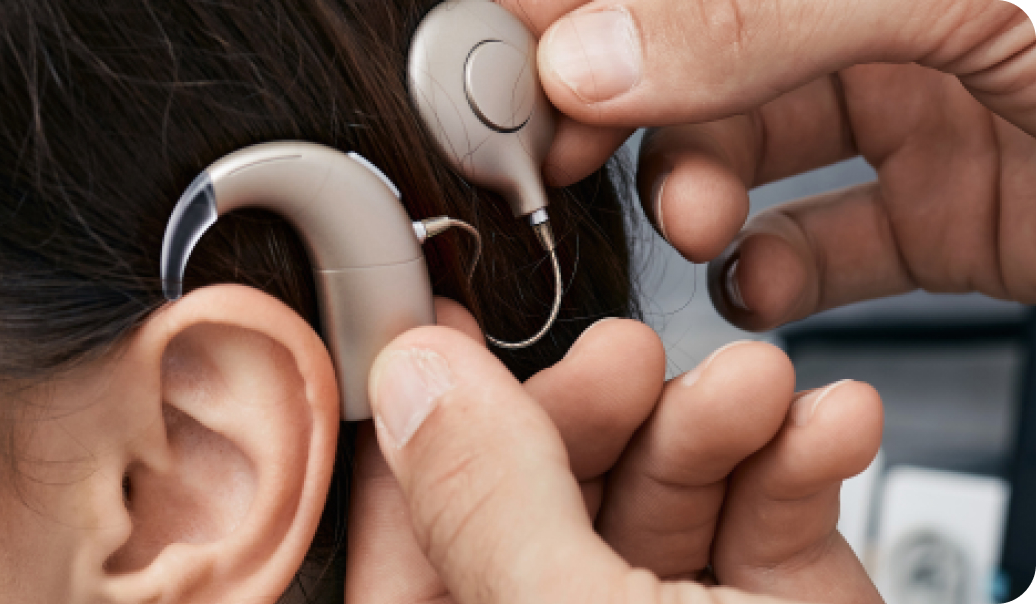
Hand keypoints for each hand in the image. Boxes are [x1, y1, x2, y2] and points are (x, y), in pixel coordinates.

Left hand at [344, 302, 883, 602]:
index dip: (421, 425)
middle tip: (631, 354)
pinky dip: (802, 460)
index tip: (442, 323)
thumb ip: (488, 502)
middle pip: (543, 488)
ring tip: (761, 387)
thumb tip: (415, 378)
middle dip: (599, 407)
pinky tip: (830, 421)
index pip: (407, 533)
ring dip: (716, 418)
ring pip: (661, 490)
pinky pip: (768, 517)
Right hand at [512, 0, 1034, 328]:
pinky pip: (832, 248)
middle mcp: (872, 20)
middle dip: (622, 117)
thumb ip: (756, 20)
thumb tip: (586, 57)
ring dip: (695, 200)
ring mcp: (919, 114)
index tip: (498, 71)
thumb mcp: (956, 3)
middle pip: (690, 64)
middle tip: (570, 160)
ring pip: (748, 157)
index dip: (568, 18)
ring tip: (698, 228)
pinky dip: (778, 276)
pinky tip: (765, 286)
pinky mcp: (952, 216)